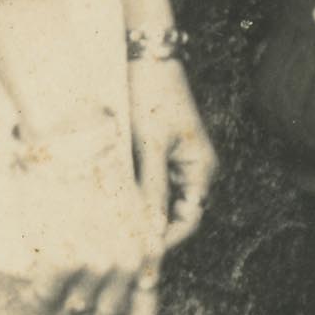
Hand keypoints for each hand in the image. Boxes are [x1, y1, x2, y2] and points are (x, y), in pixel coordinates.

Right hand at [0, 107, 162, 314]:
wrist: (70, 138)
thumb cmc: (94, 172)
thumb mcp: (129, 214)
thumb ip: (128, 256)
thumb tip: (105, 305)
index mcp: (149, 252)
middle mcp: (128, 263)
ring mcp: (96, 264)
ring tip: (43, 300)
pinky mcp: (62, 260)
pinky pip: (42, 299)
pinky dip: (34, 299)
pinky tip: (29, 289)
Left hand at [129, 55, 216, 263]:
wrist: (148, 57)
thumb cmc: (153, 97)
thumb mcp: (150, 145)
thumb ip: (152, 190)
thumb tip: (150, 232)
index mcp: (201, 170)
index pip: (188, 221)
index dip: (165, 242)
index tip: (137, 257)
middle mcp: (195, 170)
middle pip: (175, 215)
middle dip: (150, 233)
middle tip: (119, 251)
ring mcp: (179, 163)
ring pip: (160, 202)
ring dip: (140, 215)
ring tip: (113, 233)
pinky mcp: (161, 154)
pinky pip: (151, 185)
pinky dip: (135, 196)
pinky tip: (112, 205)